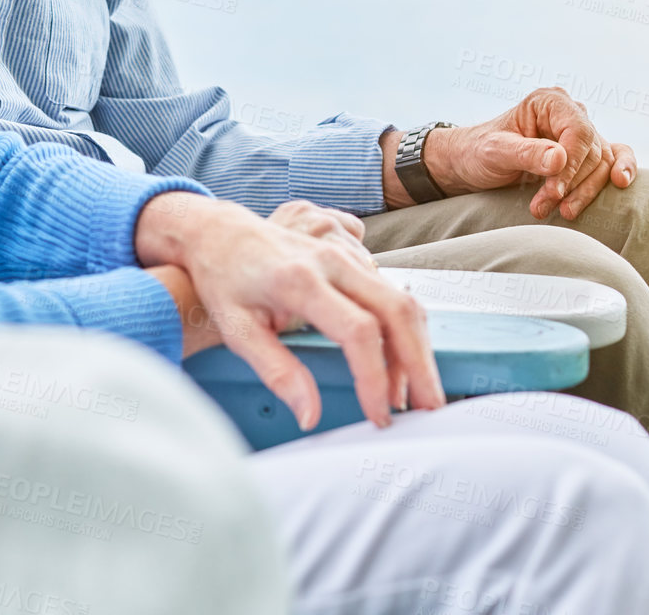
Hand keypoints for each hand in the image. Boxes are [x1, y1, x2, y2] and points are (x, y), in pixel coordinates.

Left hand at [136, 192, 442, 430]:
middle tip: (428, 409)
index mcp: (300, 281)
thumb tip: (310, 416)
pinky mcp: (353, 256)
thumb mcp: (238, 330)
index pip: (359, 332)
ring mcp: (346, 255)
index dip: (375, 378)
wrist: (220, 232)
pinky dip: (405, 331)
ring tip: (411, 394)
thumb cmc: (224, 281)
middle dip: (420, 364)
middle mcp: (331, 262)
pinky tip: (396, 364)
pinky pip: (393, 293)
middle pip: (398, 311)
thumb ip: (277, 372)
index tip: (378, 414)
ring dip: (416, 349)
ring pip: (403, 301)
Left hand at [394, 88, 636, 219]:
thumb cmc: (478, 152)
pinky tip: (620, 184)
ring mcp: (578, 133)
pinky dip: (619, 171)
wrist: (471, 164)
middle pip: (592, 150)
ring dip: (584, 191)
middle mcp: (569, 112)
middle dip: (571, 184)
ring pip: (601, 162)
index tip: (553, 191)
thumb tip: (560, 159)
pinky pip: (613, 159)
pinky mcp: (584, 153)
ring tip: (559, 212)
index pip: (577, 132)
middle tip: (544, 207)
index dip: (571, 165)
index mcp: (548, 102)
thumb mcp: (495, 152)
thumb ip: (526, 154)